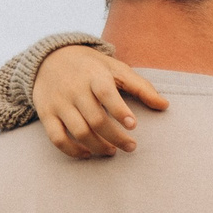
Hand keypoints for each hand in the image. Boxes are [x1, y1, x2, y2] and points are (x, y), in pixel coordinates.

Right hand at [32, 46, 167, 157]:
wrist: (50, 58)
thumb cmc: (92, 67)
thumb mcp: (116, 69)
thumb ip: (141, 87)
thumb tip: (165, 105)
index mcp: (94, 75)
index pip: (106, 93)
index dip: (119, 110)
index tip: (133, 125)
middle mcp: (74, 89)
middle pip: (95, 119)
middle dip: (116, 138)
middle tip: (131, 147)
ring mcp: (59, 102)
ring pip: (79, 132)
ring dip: (98, 147)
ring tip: (112, 151)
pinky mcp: (47, 113)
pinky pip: (57, 138)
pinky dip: (73, 151)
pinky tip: (88, 153)